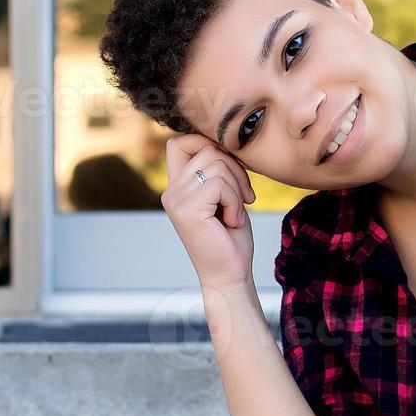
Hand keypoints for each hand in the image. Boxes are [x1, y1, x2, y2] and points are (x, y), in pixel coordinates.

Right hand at [162, 134, 257, 290]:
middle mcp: (171, 192)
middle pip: (206, 149)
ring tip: (235, 213)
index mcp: (177, 187)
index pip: (179, 142)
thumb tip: (226, 141)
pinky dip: (235, 201)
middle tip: (244, 196)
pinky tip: (232, 221)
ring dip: (236, 188)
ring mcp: (176, 200)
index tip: (230, 169)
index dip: (207, 143)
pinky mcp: (187, 209)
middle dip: (235, 168)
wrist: (229, 275)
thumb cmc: (231, 239)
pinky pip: (220, 184)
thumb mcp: (225, 198)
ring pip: (216, 165)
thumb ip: (218, 171)